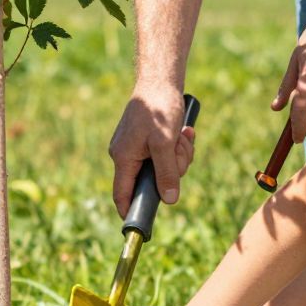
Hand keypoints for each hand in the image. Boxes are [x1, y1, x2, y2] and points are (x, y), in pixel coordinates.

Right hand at [110, 85, 195, 212]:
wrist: (160, 80)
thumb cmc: (158, 108)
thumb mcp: (165, 143)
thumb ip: (167, 173)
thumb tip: (169, 200)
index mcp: (123, 157)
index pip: (122, 194)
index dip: (131, 210)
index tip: (141, 226)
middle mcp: (126, 154)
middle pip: (152, 180)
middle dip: (174, 168)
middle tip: (180, 150)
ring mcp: (138, 147)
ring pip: (164, 166)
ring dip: (179, 154)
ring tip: (182, 134)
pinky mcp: (148, 139)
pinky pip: (166, 153)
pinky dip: (178, 145)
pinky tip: (183, 131)